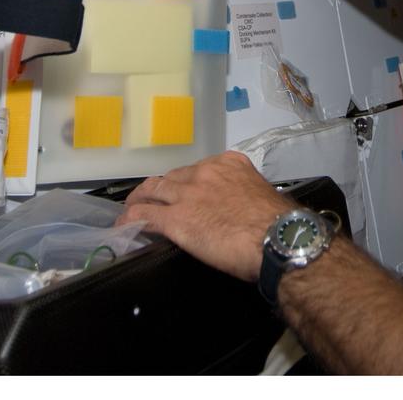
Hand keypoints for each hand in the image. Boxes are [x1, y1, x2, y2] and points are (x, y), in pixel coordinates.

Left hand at [116, 151, 291, 281]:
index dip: (187, 182)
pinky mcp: (175, 219)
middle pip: (172, 177)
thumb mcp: (262, 196)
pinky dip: (130, 219)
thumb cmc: (278, 224)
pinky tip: (123, 226)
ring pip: (152, 190)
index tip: (186, 192)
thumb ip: (245, 194)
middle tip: (153, 199)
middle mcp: (205, 172)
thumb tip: (242, 208)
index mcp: (229, 164)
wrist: (277, 239)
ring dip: (140, 199)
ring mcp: (187, 194)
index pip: (198, 168)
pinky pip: (143, 215)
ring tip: (132, 208)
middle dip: (161, 189)